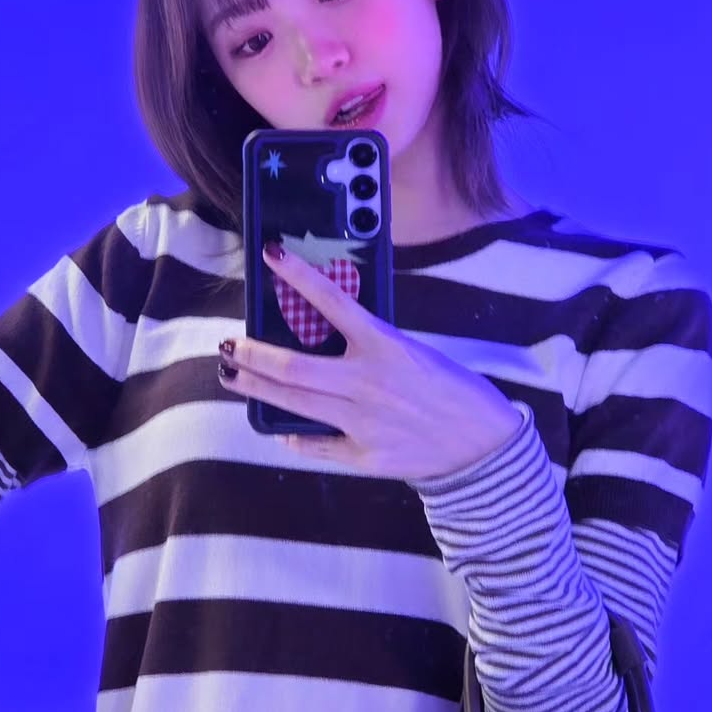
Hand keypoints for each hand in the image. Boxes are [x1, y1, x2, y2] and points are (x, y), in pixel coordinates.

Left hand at [219, 242, 521, 479]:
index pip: (333, 302)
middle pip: (292, 368)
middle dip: (251, 355)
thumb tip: (324, 339)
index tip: (271, 255)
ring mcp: (362, 423)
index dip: (298, 276)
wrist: (482, 445)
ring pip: (293, 403)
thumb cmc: (453, 391)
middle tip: (229, 346)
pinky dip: (293, 434)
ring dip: (255, 389)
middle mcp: (368, 384)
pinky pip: (315, 445)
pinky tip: (279, 427)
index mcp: (386, 347)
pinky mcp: (363, 456)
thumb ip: (371, 347)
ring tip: (232, 377)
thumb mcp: (414, 353)